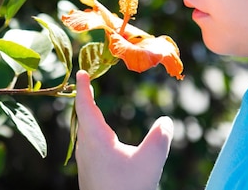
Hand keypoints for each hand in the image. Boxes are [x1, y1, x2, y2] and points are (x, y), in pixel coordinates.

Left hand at [74, 70, 173, 189]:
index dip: (84, 87)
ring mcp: (86, 162)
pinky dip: (93, 131)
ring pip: (84, 132)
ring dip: (87, 116)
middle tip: (88, 83)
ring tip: (92, 105)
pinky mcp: (90, 174)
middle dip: (84, 99)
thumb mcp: (150, 162)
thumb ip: (160, 138)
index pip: (86, 106)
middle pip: (81, 117)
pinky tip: (103, 137)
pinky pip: (88, 144)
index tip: (82, 72)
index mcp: (95, 139)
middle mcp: (86, 148)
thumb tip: (166, 121)